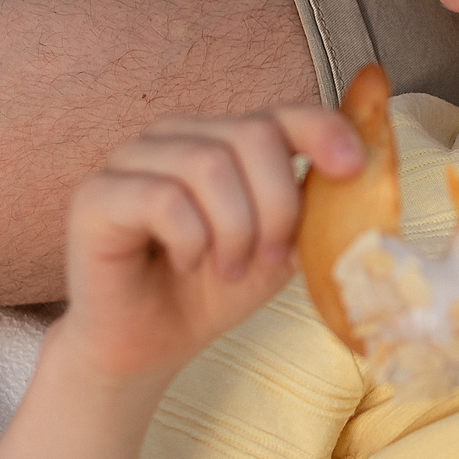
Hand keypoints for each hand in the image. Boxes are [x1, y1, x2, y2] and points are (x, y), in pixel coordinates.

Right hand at [61, 109, 363, 381]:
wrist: (149, 346)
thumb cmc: (212, 292)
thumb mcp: (281, 248)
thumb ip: (315, 207)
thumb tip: (363, 171)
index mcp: (224, 140)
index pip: (281, 112)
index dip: (322, 130)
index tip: (353, 167)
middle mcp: (177, 136)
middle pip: (252, 134)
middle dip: (277, 205)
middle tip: (268, 258)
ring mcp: (131, 158)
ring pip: (208, 164)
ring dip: (234, 229)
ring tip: (228, 268)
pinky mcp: (96, 194)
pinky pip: (162, 198)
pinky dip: (191, 239)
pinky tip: (186, 262)